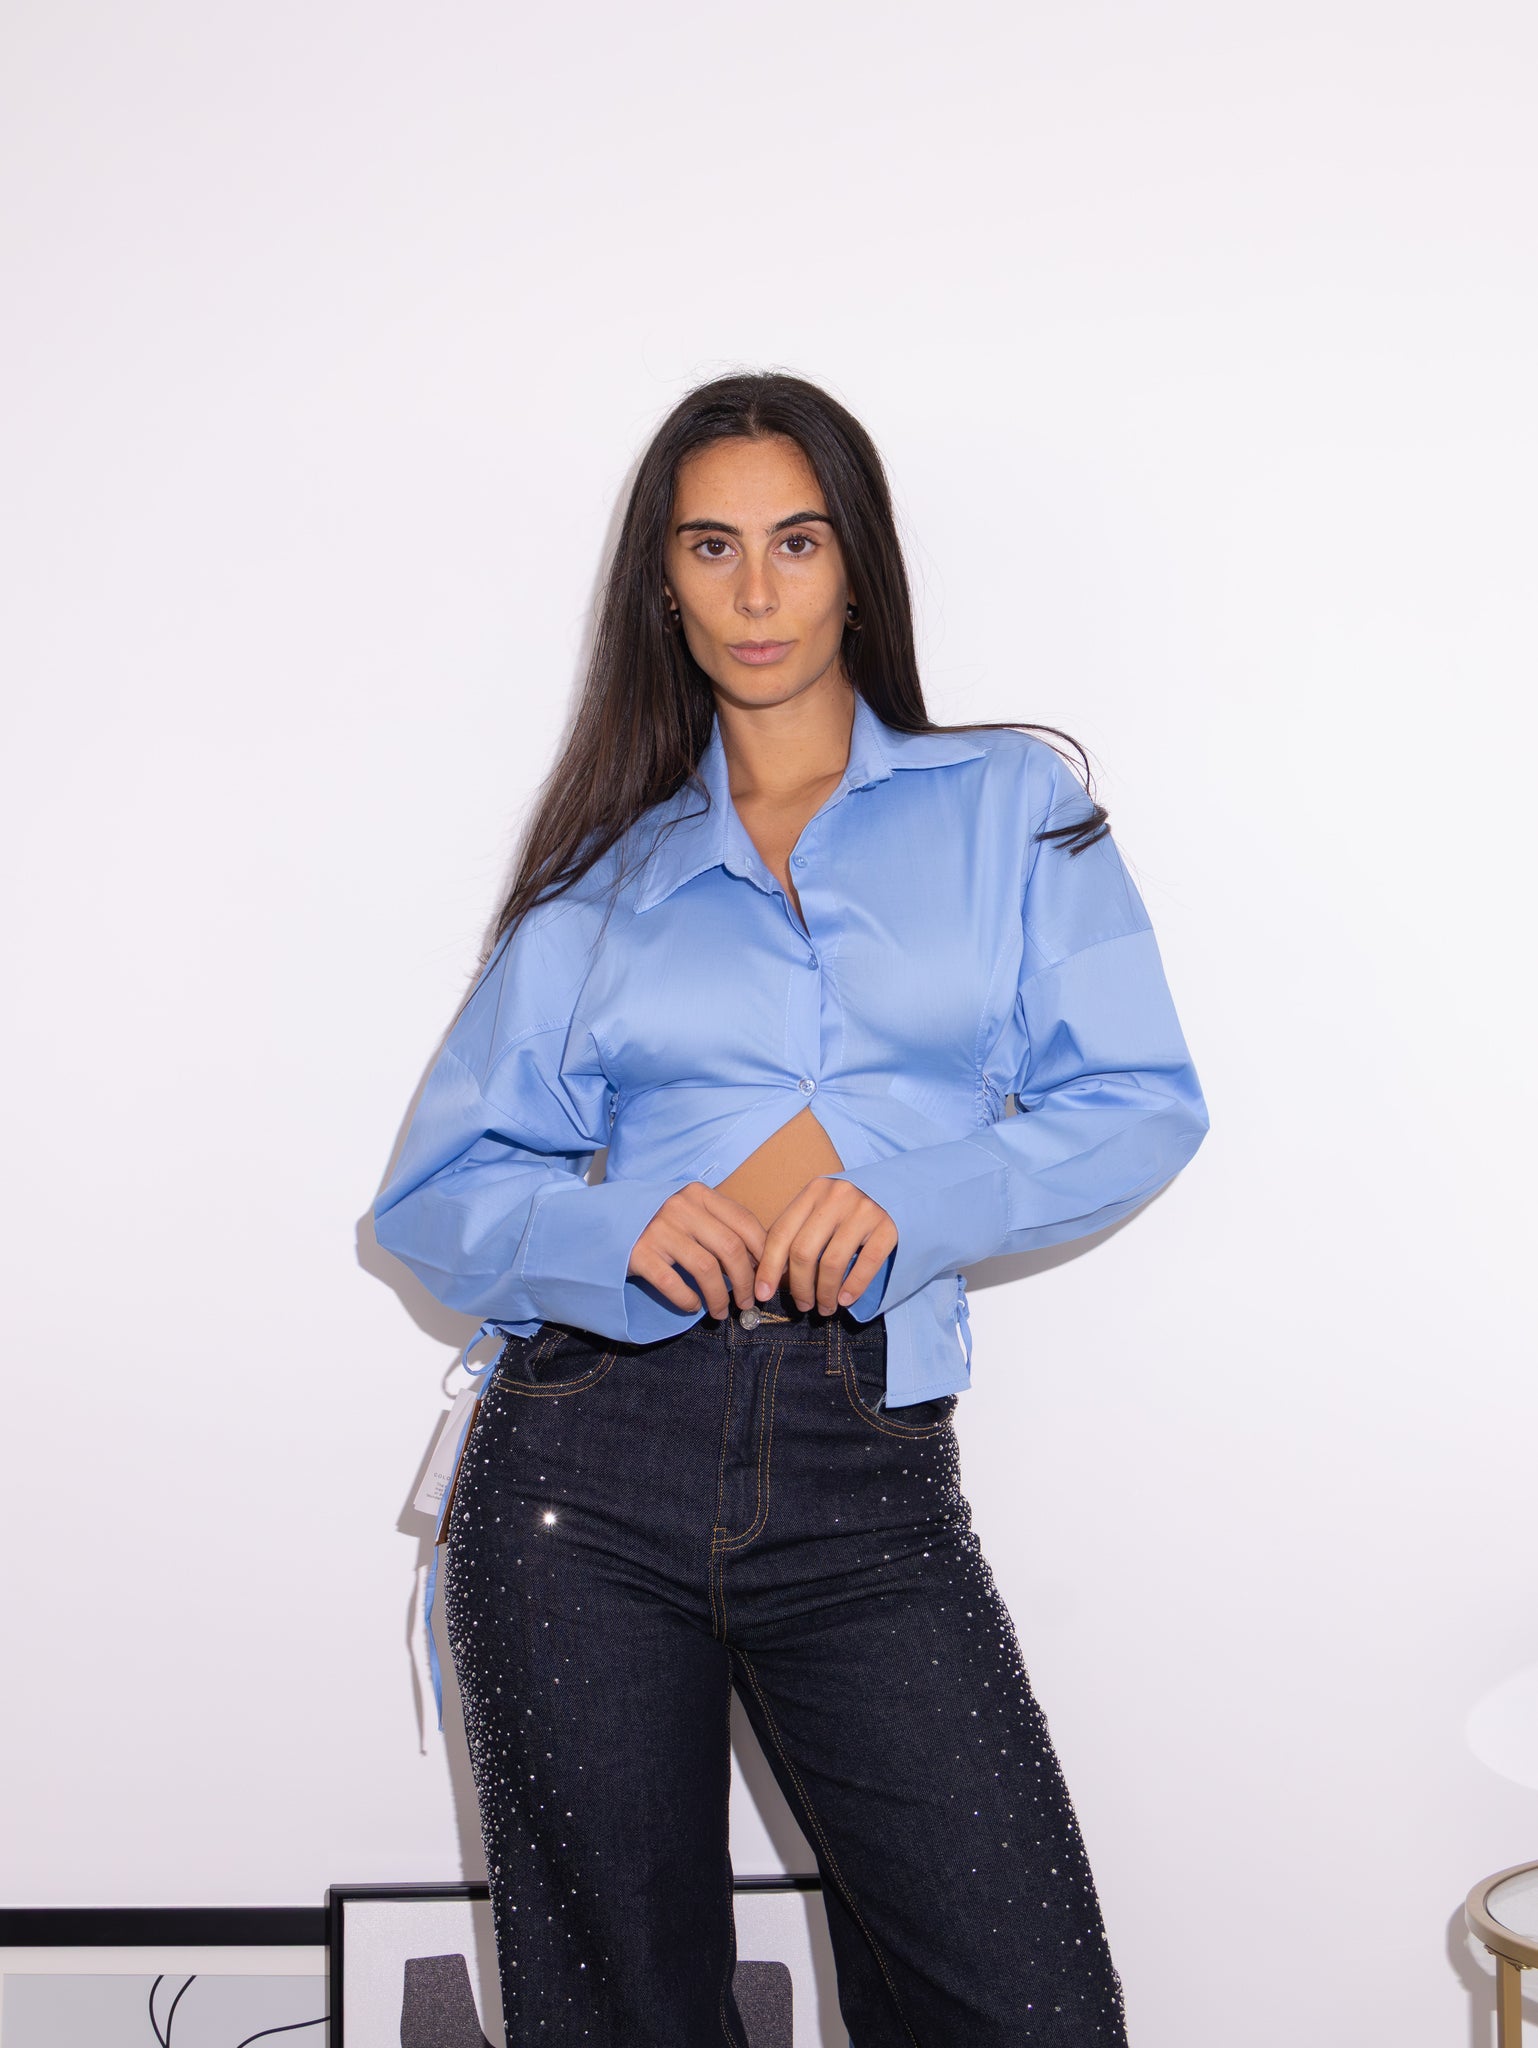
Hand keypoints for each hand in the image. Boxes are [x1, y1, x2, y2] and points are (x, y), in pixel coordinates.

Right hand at [627, 1182, 767, 1320]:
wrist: (605, 1222)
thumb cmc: (657, 1221)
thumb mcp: (689, 1211)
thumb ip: (719, 1225)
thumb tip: (759, 1260)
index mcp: (699, 1195)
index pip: (744, 1222)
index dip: (763, 1253)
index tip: (767, 1276)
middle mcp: (681, 1208)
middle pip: (730, 1248)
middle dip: (746, 1281)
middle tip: (747, 1302)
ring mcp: (658, 1230)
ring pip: (706, 1269)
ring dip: (720, 1297)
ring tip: (721, 1311)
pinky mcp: (639, 1253)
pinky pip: (674, 1284)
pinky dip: (689, 1300)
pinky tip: (693, 1306)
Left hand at [754, 1178, 896, 1316]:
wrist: (901, 1189)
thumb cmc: (850, 1208)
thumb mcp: (821, 1208)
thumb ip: (799, 1230)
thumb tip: (769, 1273)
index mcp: (813, 1191)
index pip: (780, 1233)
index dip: (768, 1268)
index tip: (761, 1294)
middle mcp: (836, 1197)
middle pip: (803, 1251)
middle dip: (798, 1286)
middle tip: (802, 1305)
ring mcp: (864, 1210)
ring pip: (832, 1262)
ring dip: (824, 1293)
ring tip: (824, 1307)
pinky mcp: (887, 1226)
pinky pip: (866, 1264)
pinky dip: (852, 1287)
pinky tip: (845, 1300)